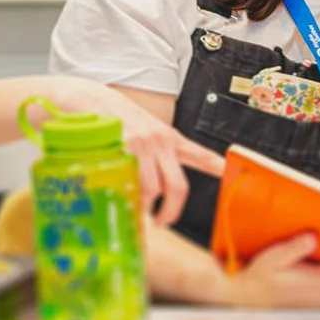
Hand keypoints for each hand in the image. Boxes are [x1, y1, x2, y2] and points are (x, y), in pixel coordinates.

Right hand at [46, 83, 223, 227]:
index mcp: (168, 137)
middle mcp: (160, 140)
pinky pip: (132, 182)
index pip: (199, 154)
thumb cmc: (115, 118)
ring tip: (137, 210)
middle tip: (163, 221)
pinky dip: (129, 196)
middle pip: (178, 185)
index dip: (216, 166)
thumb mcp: (144, 131)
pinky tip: (122, 197)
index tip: (230, 175)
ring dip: (146, 206)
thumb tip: (158, 189)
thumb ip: (156, 154)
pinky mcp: (125, 147)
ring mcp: (143, 144)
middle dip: (172, 211)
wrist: (88, 98)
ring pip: (154, 188)